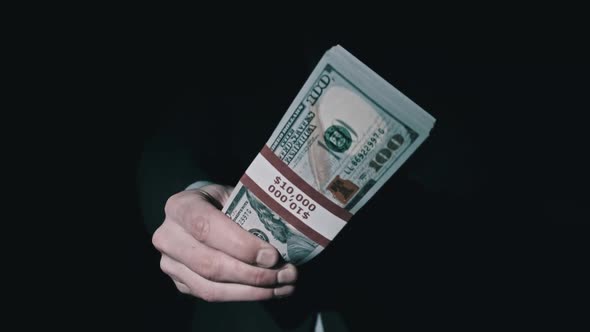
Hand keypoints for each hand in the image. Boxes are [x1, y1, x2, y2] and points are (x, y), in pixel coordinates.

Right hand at [152, 184, 296, 301]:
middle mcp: (167, 236)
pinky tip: (270, 291)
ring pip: (211, 287)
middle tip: (284, 273)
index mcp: (180, 207)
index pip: (206, 227)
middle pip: (209, 264)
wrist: (201, 213)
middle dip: (252, 274)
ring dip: (252, 291)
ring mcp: (170, 263)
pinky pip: (212, 296)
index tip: (272, 255)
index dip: (241, 245)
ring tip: (283, 285)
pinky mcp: (180, 283)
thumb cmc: (222, 203)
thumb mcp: (234, 196)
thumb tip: (284, 240)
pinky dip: (244, 296)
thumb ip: (251, 213)